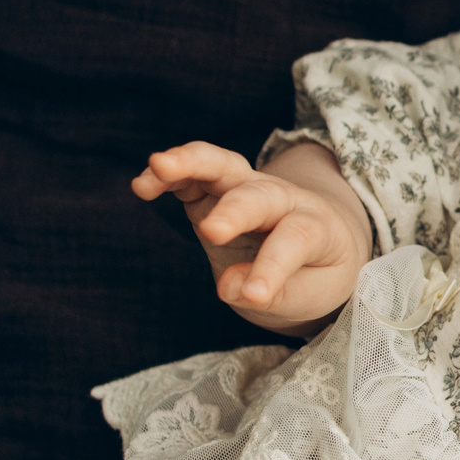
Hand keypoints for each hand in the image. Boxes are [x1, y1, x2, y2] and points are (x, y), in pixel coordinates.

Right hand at [132, 141, 371, 334]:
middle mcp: (284, 200)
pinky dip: (167, 176)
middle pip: (260, 196)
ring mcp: (248, 190)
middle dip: (235, 211)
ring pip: (223, 166)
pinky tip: (142, 185)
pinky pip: (192, 177)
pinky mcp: (215, 193)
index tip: (254, 296)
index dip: (274, 266)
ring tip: (158, 166)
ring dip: (191, 163)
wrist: (316, 245)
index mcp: (318, 226)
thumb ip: (277, 295)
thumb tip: (230, 287)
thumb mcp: (310, 294)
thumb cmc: (315, 274)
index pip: (298, 238)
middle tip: (212, 232)